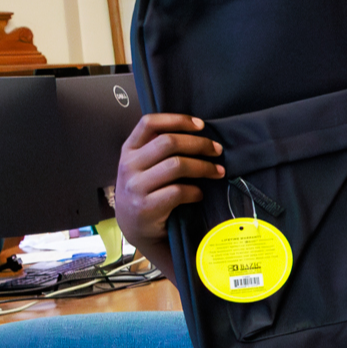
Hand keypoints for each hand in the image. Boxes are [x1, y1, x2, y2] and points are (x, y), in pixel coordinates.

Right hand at [114, 114, 224, 248]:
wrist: (133, 227)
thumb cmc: (146, 190)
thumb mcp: (143, 166)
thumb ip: (158, 149)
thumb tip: (198, 130)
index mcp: (129, 150)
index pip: (149, 123)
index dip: (177, 120)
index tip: (200, 125)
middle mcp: (128, 166)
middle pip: (168, 142)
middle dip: (199, 144)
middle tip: (217, 151)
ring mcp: (135, 187)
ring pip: (176, 165)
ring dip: (204, 167)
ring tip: (218, 172)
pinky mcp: (146, 207)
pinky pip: (179, 191)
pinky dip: (195, 191)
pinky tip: (199, 194)